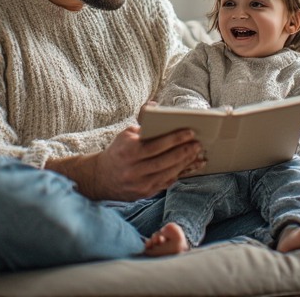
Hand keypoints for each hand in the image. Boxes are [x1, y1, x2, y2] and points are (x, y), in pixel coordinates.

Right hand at [47, 125, 203, 201]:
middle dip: (184, 152)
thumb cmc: (118, 151)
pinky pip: (167, 183)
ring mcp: (139, 184)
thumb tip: (155, 105)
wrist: (100, 178)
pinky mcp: (144, 193)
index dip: (175, 139)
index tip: (190, 132)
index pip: (156, 146)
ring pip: (168, 174)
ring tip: (198, 154)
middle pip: (164, 161)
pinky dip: (181, 174)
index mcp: (129, 152)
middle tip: (198, 144)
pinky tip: (191, 167)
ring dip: (186, 164)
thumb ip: (142, 121)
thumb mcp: (126, 134)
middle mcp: (134, 170)